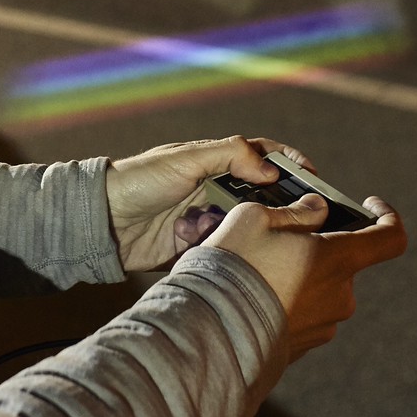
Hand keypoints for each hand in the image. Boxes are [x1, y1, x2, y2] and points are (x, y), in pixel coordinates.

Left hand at [105, 136, 310, 271]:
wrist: (102, 222)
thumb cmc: (139, 180)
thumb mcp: (185, 159)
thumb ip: (228, 156)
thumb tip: (270, 170)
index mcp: (214, 162)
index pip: (262, 157)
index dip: (289, 164)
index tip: (314, 177)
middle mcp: (215, 190)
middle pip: (262, 197)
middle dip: (284, 206)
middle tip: (310, 219)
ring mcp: (208, 220)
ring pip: (248, 227)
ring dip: (260, 233)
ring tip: (282, 243)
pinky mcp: (198, 249)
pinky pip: (227, 252)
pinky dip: (236, 255)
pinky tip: (251, 261)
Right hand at [205, 194, 405, 357]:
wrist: (209, 330)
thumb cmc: (233, 266)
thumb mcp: (255, 217)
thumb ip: (296, 210)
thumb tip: (317, 209)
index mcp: (337, 259)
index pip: (390, 237)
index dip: (388, 216)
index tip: (369, 204)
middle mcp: (340, 295)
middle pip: (343, 262)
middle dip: (316, 247)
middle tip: (276, 241)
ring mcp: (324, 325)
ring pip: (321, 288)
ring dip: (300, 275)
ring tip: (257, 272)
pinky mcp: (305, 346)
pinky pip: (305, 314)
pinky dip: (288, 301)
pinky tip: (253, 297)